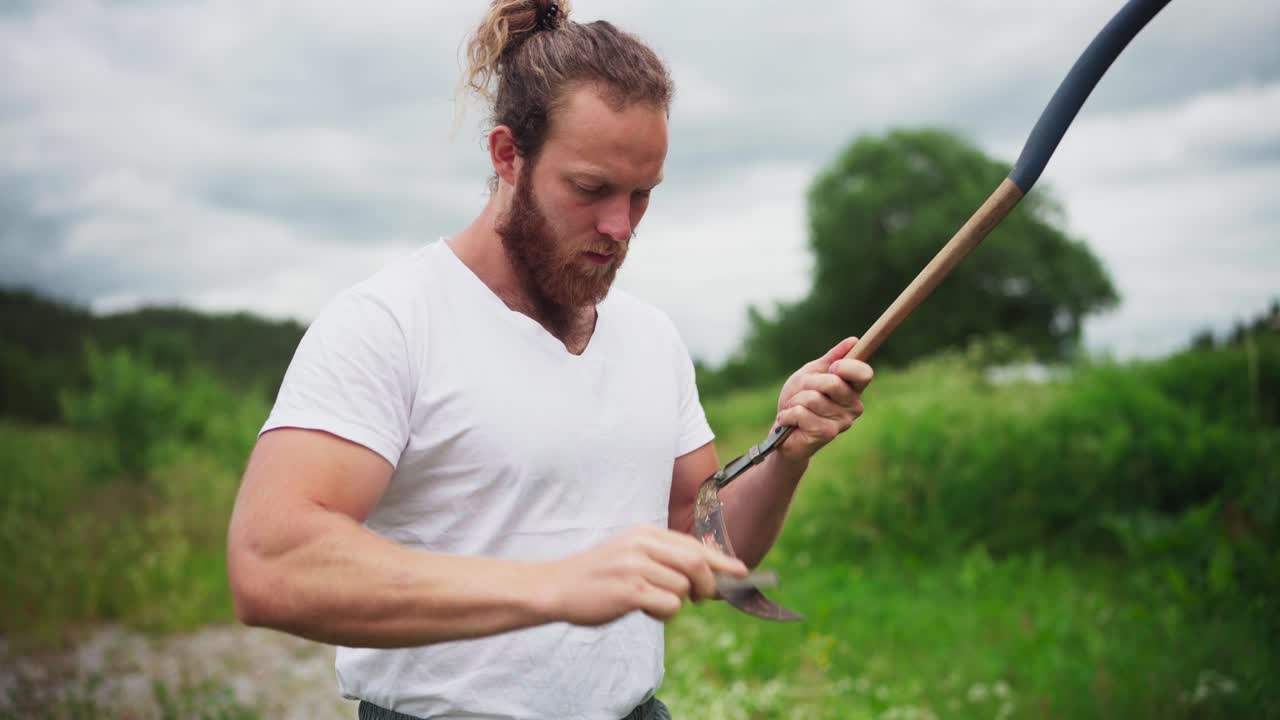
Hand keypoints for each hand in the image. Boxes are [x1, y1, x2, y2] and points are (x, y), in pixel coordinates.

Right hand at [539, 526, 747, 624]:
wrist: (557, 587)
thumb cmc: (599, 576)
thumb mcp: (631, 555)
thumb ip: (665, 559)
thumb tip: (710, 575)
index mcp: (645, 533)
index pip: (694, 545)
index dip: (722, 561)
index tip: (741, 572)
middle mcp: (642, 545)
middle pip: (697, 563)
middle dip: (709, 585)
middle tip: (703, 598)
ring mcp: (636, 566)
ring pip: (683, 589)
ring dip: (676, 603)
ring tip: (650, 603)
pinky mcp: (630, 590)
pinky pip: (669, 605)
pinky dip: (664, 613)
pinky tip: (643, 610)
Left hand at [775, 336, 872, 461]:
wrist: (783, 432)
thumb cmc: (799, 400)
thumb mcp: (812, 374)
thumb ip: (831, 359)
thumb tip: (853, 341)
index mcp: (853, 389)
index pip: (864, 373)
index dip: (846, 366)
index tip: (832, 368)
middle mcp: (853, 406)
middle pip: (832, 382)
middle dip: (807, 384)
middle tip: (801, 394)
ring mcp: (842, 421)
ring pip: (812, 398)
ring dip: (795, 401)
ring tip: (794, 409)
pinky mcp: (827, 433)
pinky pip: (801, 412)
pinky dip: (788, 414)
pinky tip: (789, 421)